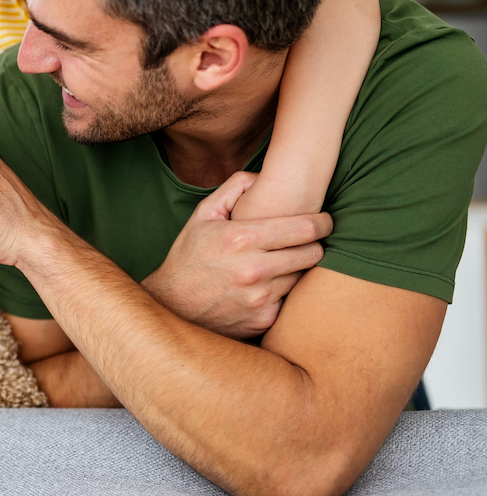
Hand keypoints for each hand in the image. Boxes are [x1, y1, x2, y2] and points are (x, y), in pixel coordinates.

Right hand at [142, 172, 332, 338]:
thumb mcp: (202, 215)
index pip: (305, 228)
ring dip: (295, 271)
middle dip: (312, 245)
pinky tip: (264, 288)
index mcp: (242, 238)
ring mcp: (260, 298)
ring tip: (279, 265)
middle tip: (304, 243)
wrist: (171, 306)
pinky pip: (288, 302)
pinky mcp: (263, 320)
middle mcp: (254, 269)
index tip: (324, 221)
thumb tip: (262, 175)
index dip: (322, 222)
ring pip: (302, 278)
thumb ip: (233, 188)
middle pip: (313, 254)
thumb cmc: (188, 256)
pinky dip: (281, 294)